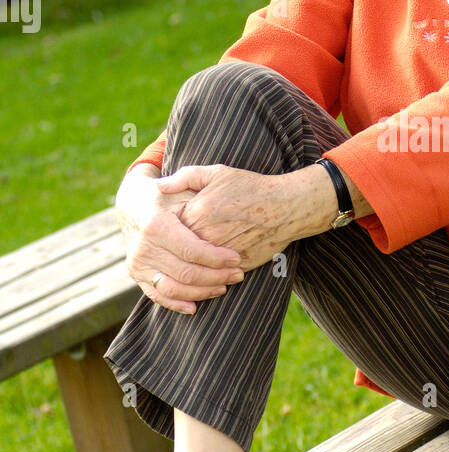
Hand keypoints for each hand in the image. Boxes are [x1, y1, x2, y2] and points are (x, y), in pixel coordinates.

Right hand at [117, 165, 244, 314]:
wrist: (133, 204)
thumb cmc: (166, 195)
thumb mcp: (180, 185)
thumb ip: (191, 183)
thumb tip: (206, 199)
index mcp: (156, 225)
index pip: (192, 250)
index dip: (217, 258)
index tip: (237, 258)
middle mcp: (144, 247)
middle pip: (186, 272)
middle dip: (216, 276)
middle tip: (237, 275)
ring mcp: (138, 263)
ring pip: (174, 288)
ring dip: (202, 292)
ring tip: (223, 287)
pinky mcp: (136, 274)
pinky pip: (157, 295)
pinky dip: (177, 304)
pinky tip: (195, 306)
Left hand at [156, 162, 339, 271]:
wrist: (285, 208)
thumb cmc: (251, 188)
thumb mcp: (217, 173)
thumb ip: (185, 177)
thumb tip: (159, 185)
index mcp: (197, 213)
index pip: (168, 229)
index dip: (168, 230)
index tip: (172, 227)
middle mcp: (206, 237)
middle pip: (178, 252)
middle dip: (175, 252)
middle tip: (180, 247)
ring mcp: (221, 255)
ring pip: (194, 269)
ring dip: (191, 269)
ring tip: (194, 262)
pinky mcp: (236, 268)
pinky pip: (214, 277)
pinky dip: (210, 277)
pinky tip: (210, 270)